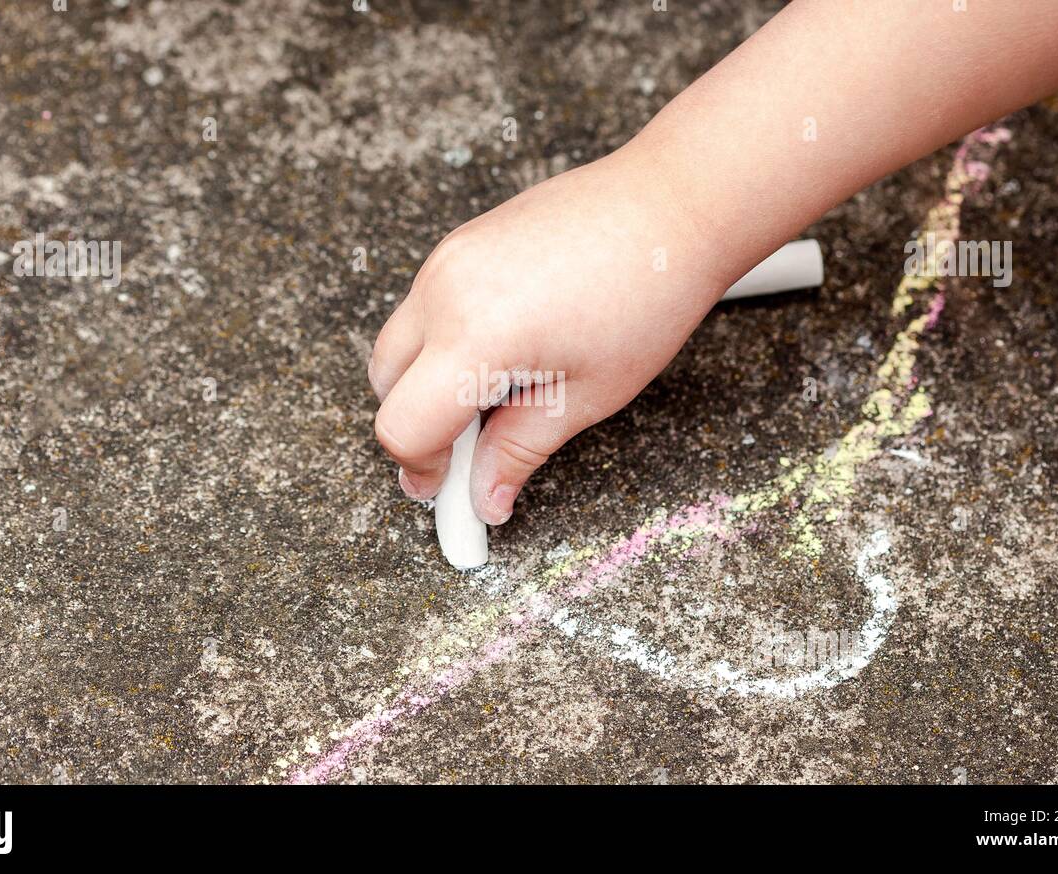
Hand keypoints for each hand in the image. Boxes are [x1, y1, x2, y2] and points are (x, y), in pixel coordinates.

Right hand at [369, 141, 733, 524]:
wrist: (673, 202)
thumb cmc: (648, 293)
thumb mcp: (587, 393)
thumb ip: (519, 450)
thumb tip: (484, 499)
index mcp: (474, 336)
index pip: (401, 425)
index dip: (421, 468)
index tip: (449, 489)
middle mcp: (444, 289)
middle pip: (384, 384)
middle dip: (418, 425)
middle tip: (474, 450)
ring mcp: (447, 258)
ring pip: (399, 342)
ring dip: (427, 382)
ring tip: (501, 394)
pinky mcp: (461, 241)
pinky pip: (425, 306)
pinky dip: (443, 343)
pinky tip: (507, 351)